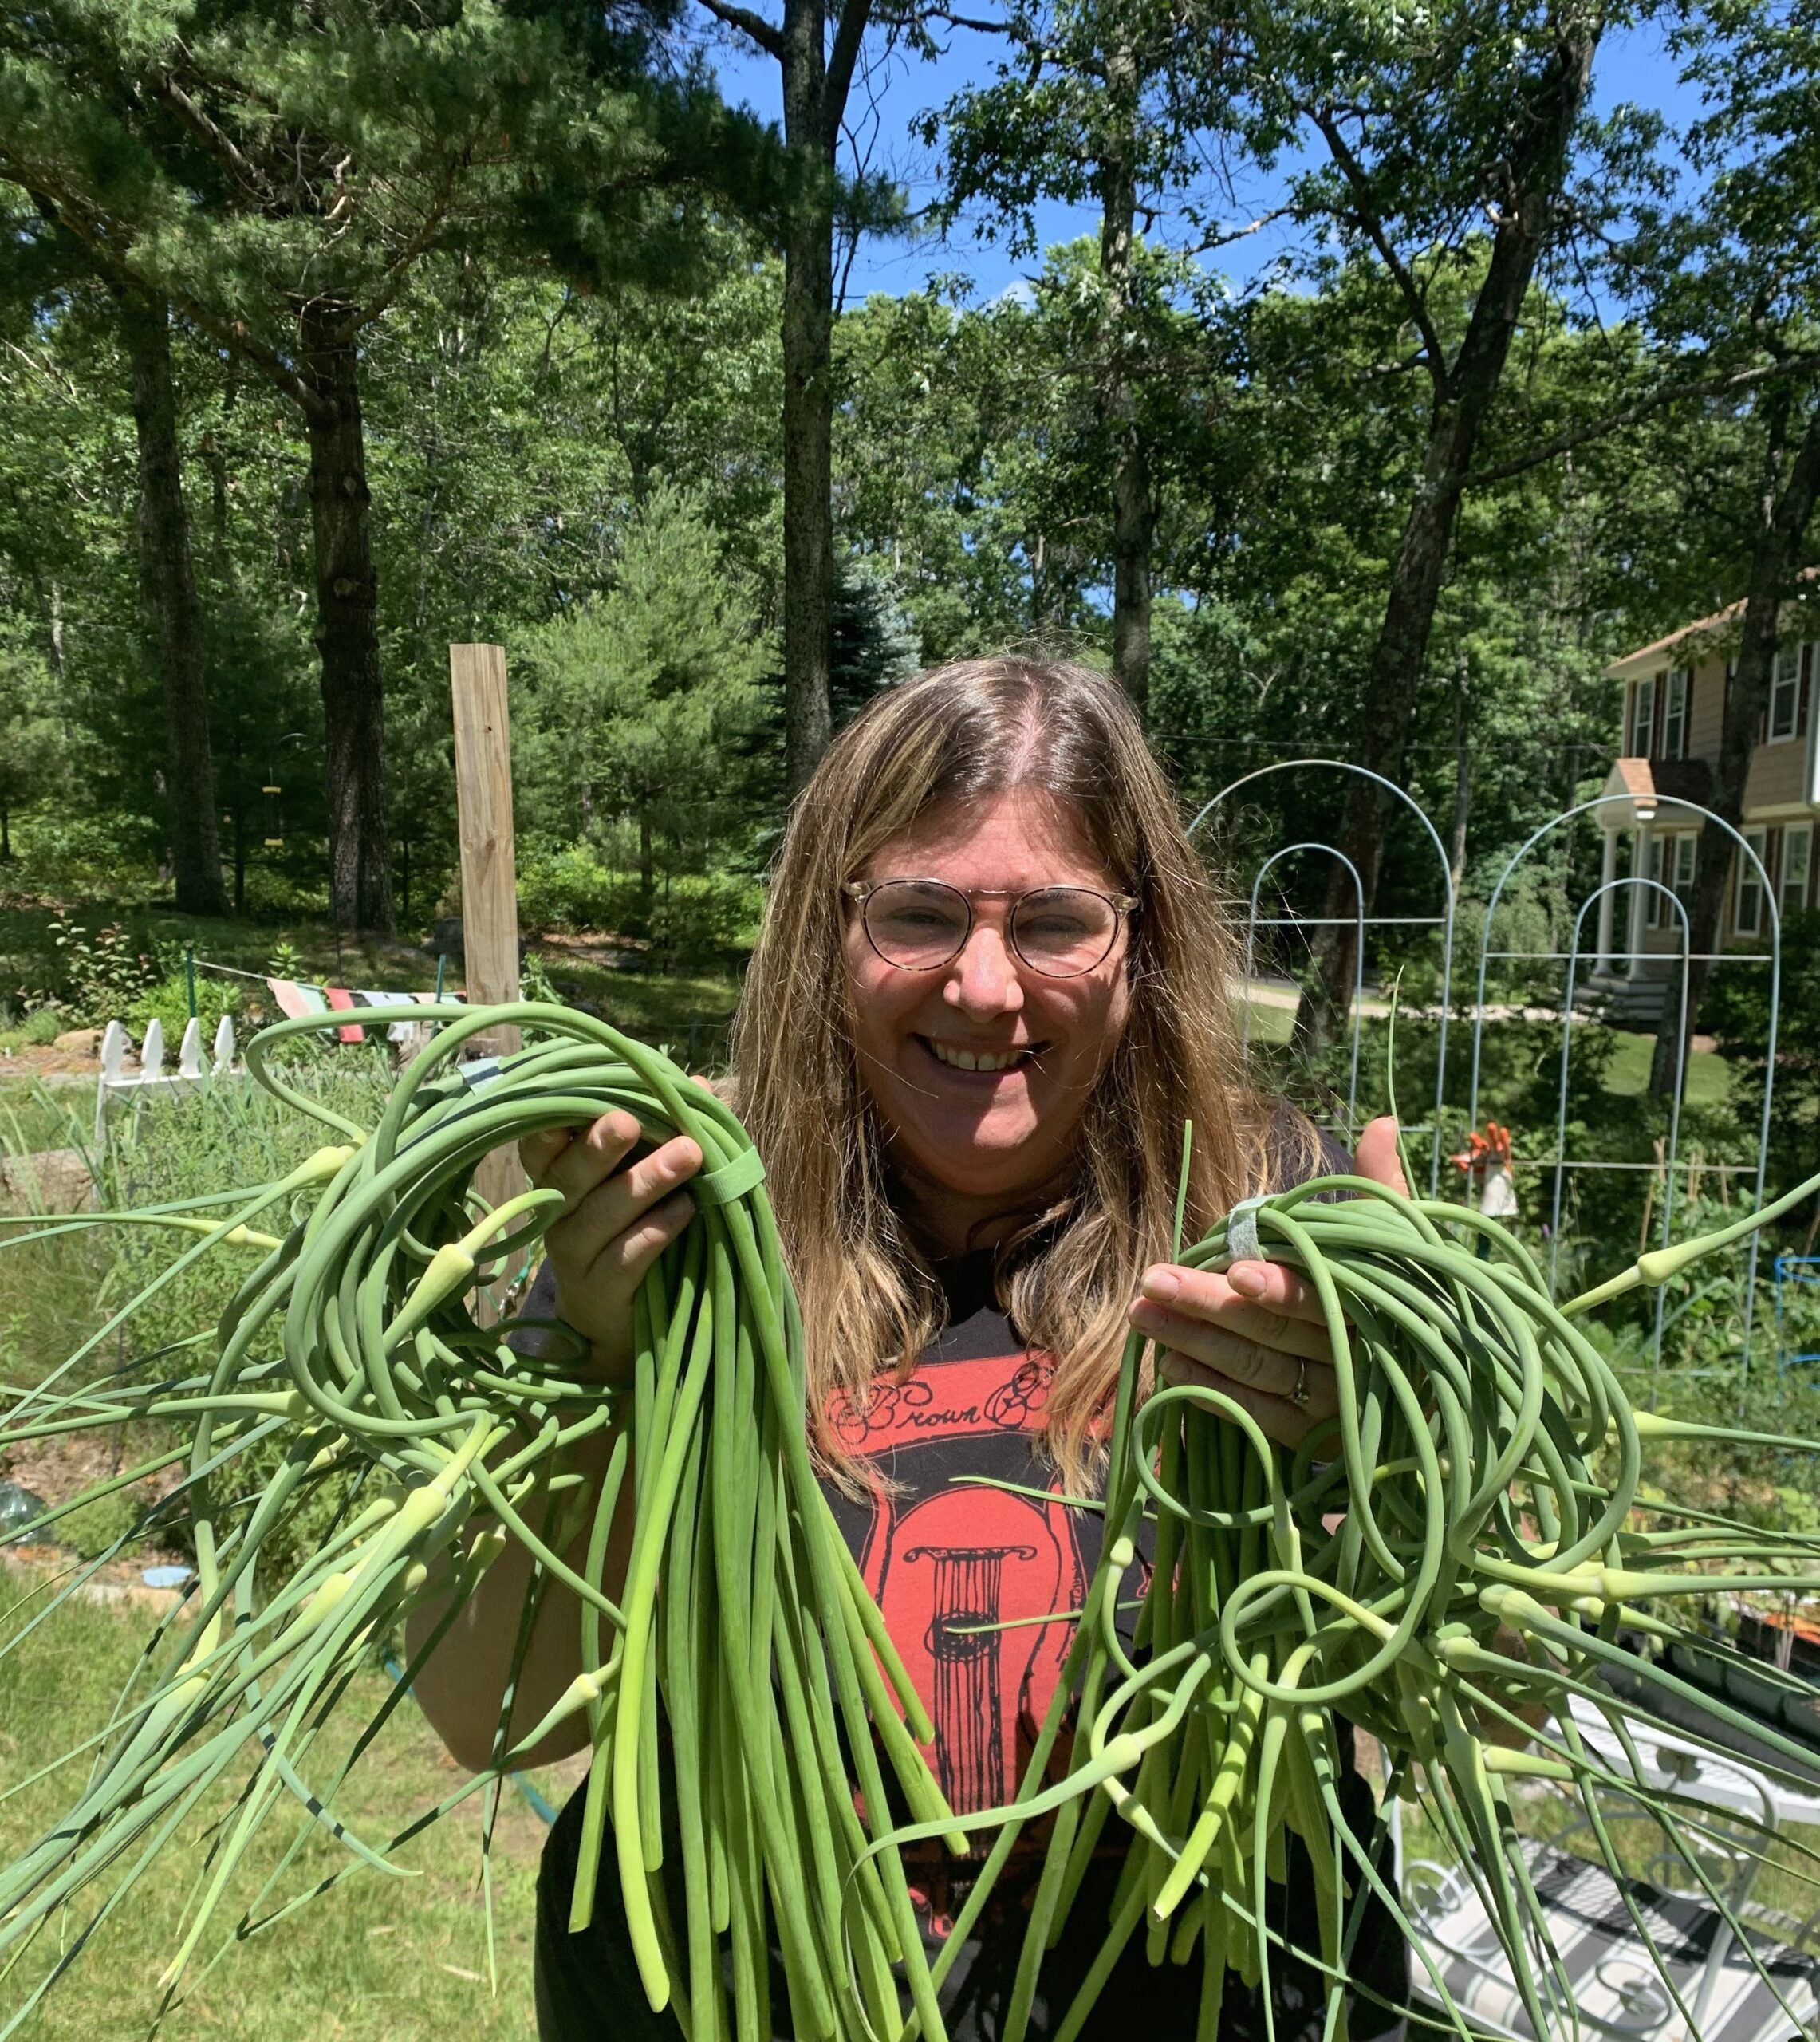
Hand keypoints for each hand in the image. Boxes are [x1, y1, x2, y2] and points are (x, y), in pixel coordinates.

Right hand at [519, 1110, 702, 1382]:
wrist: (615, 1319)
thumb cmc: (630, 1228)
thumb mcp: (642, 1176)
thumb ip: (665, 1130)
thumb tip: (699, 1084)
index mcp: (559, 1175)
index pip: (540, 1144)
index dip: (550, 1123)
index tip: (574, 1097)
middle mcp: (557, 1211)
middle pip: (570, 1174)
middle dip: (600, 1146)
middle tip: (629, 1120)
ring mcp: (573, 1253)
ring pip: (602, 1213)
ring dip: (646, 1181)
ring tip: (688, 1154)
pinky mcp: (599, 1290)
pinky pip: (626, 1256)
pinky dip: (657, 1229)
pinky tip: (686, 1209)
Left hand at [1129, 1117, 1407, 1447]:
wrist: (1428, 1386)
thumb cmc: (1391, 1294)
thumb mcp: (1392, 1241)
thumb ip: (1378, 1186)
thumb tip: (1381, 1121)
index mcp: (1370, 1307)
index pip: (1317, 1298)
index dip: (1277, 1288)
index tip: (1234, 1270)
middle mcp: (1352, 1360)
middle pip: (1271, 1333)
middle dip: (1208, 1306)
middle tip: (1152, 1280)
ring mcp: (1330, 1404)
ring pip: (1253, 1372)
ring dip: (1193, 1342)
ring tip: (1140, 1314)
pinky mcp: (1310, 1438)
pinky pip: (1253, 1416)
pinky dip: (1210, 1390)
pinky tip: (1170, 1364)